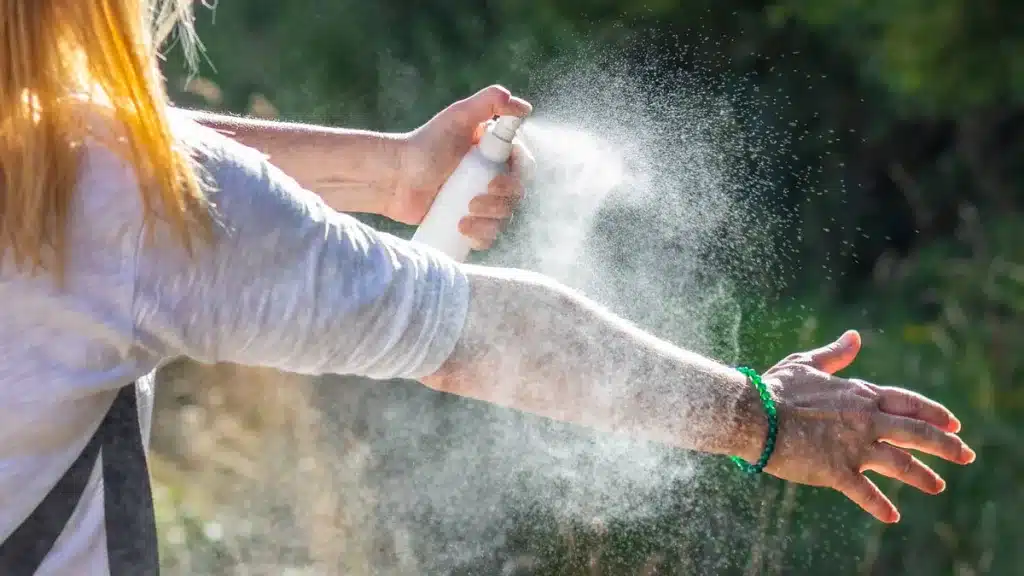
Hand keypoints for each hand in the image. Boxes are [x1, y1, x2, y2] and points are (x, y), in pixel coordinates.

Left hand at [385, 85, 535, 250]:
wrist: (394, 177)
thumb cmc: (424, 144)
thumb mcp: (458, 117)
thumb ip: (490, 102)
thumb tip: (526, 108)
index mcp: (496, 154)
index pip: (524, 168)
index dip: (517, 177)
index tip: (494, 180)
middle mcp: (492, 177)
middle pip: (516, 196)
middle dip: (500, 203)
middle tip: (473, 201)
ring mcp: (481, 202)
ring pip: (504, 218)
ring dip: (490, 222)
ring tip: (463, 218)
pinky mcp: (467, 223)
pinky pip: (487, 236)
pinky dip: (481, 237)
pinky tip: (463, 231)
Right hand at [757, 330, 975, 522]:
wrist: (753, 414)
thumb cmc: (775, 388)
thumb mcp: (807, 364)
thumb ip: (835, 354)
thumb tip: (855, 337)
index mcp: (860, 394)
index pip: (908, 403)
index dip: (934, 413)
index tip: (954, 423)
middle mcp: (866, 420)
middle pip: (916, 433)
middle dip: (946, 445)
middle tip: (967, 455)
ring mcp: (854, 447)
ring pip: (900, 464)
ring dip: (923, 476)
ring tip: (938, 486)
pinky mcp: (836, 471)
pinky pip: (865, 492)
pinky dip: (880, 506)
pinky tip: (892, 517)